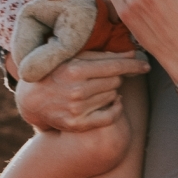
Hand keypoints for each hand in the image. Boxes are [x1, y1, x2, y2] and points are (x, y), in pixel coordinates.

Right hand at [15, 50, 149, 132]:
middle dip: (115, 77)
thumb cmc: (57, 71)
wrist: (31, 99)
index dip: (133, 64)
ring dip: (112, 91)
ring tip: (98, 88)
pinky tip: (113, 102)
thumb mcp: (73, 57)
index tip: (146, 64)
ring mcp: (77, 109)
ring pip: (114, 96)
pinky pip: (110, 116)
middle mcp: (77, 90)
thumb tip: (132, 52)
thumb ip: (101, 55)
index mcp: (75, 69)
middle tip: (106, 76)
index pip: (114, 66)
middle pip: (116, 81)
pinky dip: (116, 108)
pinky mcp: (77, 125)